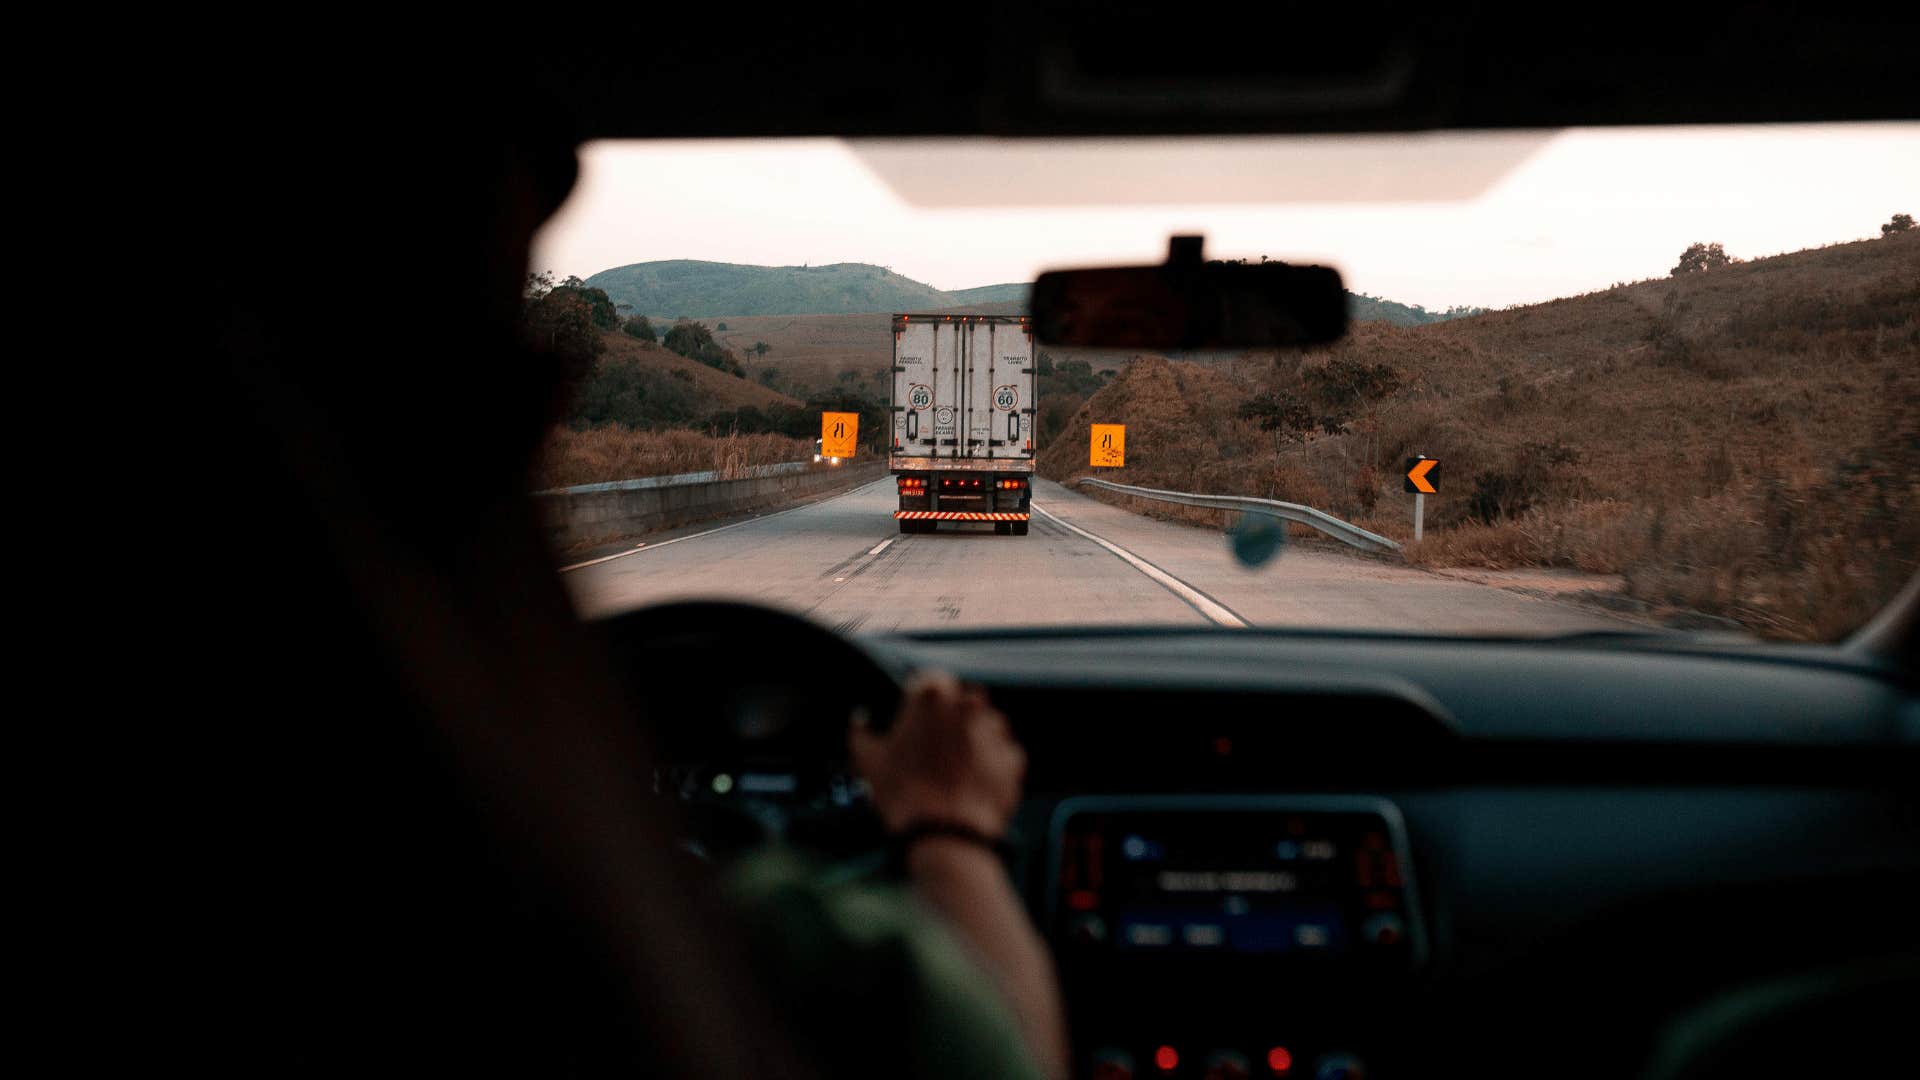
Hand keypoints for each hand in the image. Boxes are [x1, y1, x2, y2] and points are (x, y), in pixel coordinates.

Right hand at [850, 671, 1024, 838]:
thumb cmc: (903, 796)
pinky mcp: (1013, 757)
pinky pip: (1003, 754)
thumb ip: (860, 732)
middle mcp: (967, 705)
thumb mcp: (867, 761)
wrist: (944, 837)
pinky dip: (992, 765)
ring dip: (974, 739)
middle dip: (951, 719)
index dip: (922, 701)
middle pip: (961, 701)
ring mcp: (994, 731)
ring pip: (986, 724)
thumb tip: (859, 721)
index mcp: (930, 698)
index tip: (917, 720)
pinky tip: (973, 784)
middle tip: (935, 749)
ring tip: (956, 770)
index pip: (931, 679)